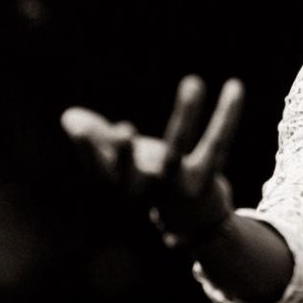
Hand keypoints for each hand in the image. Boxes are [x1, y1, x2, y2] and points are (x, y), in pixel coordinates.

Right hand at [60, 76, 244, 239]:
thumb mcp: (122, 160)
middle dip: (125, 153)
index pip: (98, 171)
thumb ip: (97, 137)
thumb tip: (68, 117)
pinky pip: (217, 143)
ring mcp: (178, 187)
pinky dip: (226, 115)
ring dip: (185, 115)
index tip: (77, 126)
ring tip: (192, 81)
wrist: (192, 220)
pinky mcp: (207, 179)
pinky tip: (235, 87)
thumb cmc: (150, 180)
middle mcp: (148, 190)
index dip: (87, 150)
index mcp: (122, 185)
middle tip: (122, 129)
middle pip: (133, 174)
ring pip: (179, 151)